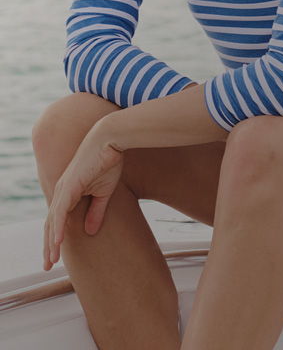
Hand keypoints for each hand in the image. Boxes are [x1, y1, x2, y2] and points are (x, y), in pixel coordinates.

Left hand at [43, 120, 123, 270]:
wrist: (110, 140)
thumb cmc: (108, 161)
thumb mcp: (104, 192)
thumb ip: (96, 211)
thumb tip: (90, 232)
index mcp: (69, 191)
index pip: (58, 220)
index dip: (55, 238)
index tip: (56, 257)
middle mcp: (62, 190)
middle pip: (51, 223)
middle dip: (49, 245)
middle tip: (48, 265)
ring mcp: (64, 188)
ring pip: (53, 221)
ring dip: (51, 242)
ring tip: (51, 261)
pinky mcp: (69, 186)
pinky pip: (60, 212)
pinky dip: (58, 228)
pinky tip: (57, 243)